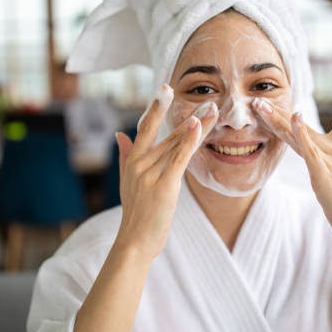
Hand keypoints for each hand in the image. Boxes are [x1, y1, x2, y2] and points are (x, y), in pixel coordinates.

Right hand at [115, 86, 216, 259]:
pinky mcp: (164, 185)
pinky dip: (188, 140)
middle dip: (187, 114)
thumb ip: (124, 155)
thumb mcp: (127, 182)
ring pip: (176, 143)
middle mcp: (140, 163)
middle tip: (205, 95)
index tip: (166, 89)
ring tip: (214, 109)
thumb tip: (118, 134)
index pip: (145, 128)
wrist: (134, 242)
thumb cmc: (136, 214)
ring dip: (197, 125)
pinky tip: (197, 125)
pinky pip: (179, 158)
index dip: (156, 108)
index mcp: (132, 161)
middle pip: (166, 133)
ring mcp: (150, 173)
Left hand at [253, 67, 331, 245]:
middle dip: (277, 111)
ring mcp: (327, 160)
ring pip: (299, 134)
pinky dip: (301, 134)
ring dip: (278, 119)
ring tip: (261, 103)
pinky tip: (295, 117)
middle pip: (303, 123)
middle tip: (257, 96)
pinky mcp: (322, 174)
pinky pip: (309, 152)